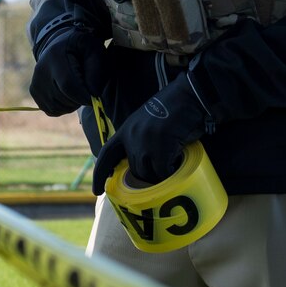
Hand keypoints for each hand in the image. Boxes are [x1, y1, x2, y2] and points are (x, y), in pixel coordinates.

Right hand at [29, 29, 107, 116]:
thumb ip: (96, 71)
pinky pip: (52, 110)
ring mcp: (35, 82)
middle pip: (64, 99)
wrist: (60, 45)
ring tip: (76, 89)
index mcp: (56, 57)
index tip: (94, 96)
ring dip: (72, 104)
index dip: (84, 96)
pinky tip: (67, 94)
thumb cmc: (81, 49)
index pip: (68, 85)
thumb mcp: (93, 51)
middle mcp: (41, 70)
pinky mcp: (34, 92)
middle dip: (80, 100)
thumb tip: (93, 95)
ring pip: (58, 108)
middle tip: (86, 88)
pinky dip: (63, 107)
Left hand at [92, 74, 208, 194]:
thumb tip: (144, 166)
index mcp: (126, 130)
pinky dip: (172, 174)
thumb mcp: (149, 124)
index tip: (96, 190)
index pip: (106, 155)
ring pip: (148, 174)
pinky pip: (163, 173)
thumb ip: (141, 140)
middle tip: (164, 169)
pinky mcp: (160, 149)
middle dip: (148, 175)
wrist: (189, 96)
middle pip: (134, 170)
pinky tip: (179, 165)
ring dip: (160, 175)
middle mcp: (131, 137)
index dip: (100, 173)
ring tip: (174, 164)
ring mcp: (145, 143)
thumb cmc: (174, 110)